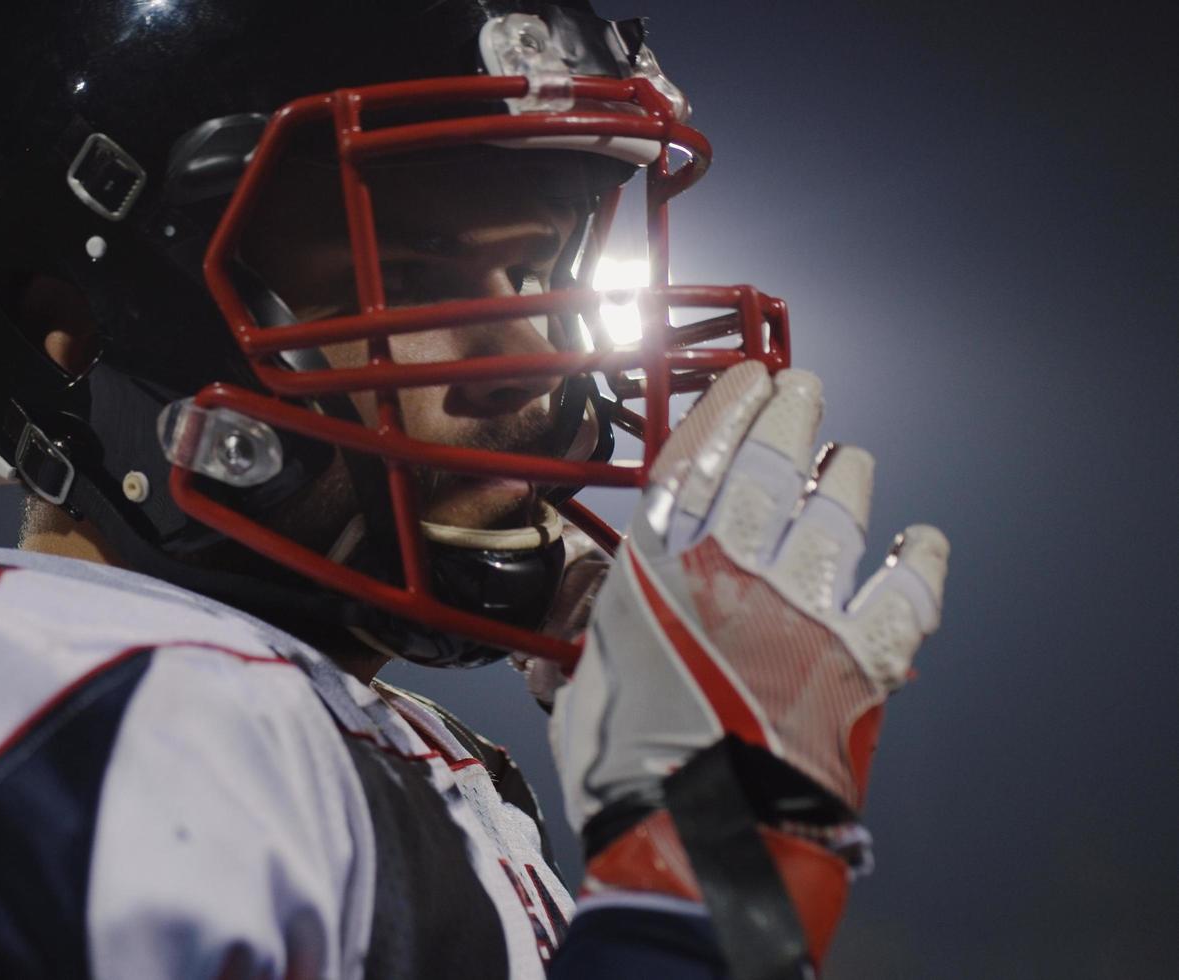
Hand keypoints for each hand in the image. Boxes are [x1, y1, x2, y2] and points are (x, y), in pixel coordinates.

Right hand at [549, 362, 946, 960]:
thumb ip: (584, 644)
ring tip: (853, 458)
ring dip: (848, 480)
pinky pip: (904, 596)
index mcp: (658, 571)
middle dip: (791, 418)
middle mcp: (734, 572)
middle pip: (772, 470)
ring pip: (838, 518)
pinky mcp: (859, 663)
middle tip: (803, 387)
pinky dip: (919, 563)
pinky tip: (925, 539)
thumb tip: (557, 644)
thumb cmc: (624, 766)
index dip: (725, 412)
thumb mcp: (580, 687)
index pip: (697, 462)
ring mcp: (804, 612)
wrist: (700, 833)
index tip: (746, 377)